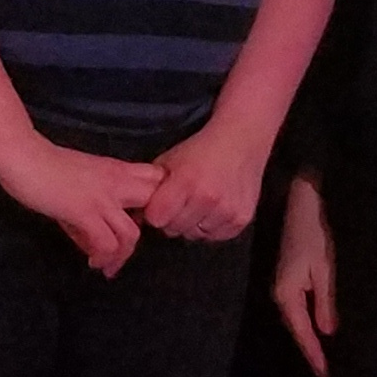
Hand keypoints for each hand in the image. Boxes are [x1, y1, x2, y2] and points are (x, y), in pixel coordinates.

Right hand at [0, 132, 161, 276]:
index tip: (141, 221)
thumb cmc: (45, 165)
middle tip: (127, 246)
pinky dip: (103, 258)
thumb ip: (91, 210)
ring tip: (108, 265)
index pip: (158, 179)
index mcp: (118, 169)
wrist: (23, 156)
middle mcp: (117, 182)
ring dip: (122, 255)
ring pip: (132, 234)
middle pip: (155, 205)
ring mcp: (102, 198)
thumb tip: (93, 244)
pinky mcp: (84, 212)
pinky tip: (93, 262)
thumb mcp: (79, 182)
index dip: (158, 201)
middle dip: (148, 230)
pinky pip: (106, 243)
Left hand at [142, 112, 268, 244]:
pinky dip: (212, 227)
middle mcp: (207, 199)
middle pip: (174, 229)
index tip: (162, 202)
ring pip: (195, 235)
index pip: (156, 219)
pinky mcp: (241, 219)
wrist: (241, 140)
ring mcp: (227, 211)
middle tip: (182, 202)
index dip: (156, 211)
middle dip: (173, 219)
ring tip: (199, 204)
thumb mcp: (169, 161)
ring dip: (193, 224)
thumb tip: (136, 215)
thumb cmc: (200, 149)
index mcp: (186, 182)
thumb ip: (151, 187)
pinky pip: (215, 236)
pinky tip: (215, 209)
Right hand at [273, 175, 338, 376]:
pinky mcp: (292, 279)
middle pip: (299, 333)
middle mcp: (282, 295)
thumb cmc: (317, 231)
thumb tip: (328, 333)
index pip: (303, 336)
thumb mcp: (327, 267)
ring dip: (314, 341)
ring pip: (301, 322)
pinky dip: (314, 324)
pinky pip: (303, 309)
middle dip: (315, 355)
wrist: (302, 200)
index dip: (316, 359)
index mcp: (287, 294)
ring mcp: (285, 287)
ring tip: (331, 363)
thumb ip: (327, 301)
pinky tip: (325, 334)